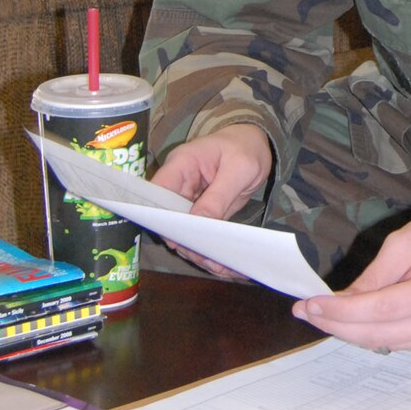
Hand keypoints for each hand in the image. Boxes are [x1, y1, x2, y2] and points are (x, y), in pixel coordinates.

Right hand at [150, 125, 273, 276]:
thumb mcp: (240, 168)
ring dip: (198, 250)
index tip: (180, 240)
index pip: (156, 194)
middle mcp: (178, 184)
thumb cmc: (245, 147)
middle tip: (207, 259)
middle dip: (185, 242)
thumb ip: (218, 196)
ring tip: (220, 266)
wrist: (254, 143)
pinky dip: (208, 248)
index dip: (162, 219)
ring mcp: (186, 199)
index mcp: (181, 164)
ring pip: (181, 231)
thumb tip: (198, 224)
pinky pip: (196, 233)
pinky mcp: (198, 211)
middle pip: (167, 219)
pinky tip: (224, 263)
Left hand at [292, 195, 410, 352]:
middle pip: (380, 333)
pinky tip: (353, 319)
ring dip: (349, 331)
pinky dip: (370, 333)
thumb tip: (338, 303)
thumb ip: (372, 277)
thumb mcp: (403, 242)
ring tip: (324, 313)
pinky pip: (395, 343)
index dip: (342, 311)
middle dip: (337, 324)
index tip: (309, 305)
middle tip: (306, 312)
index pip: (382, 309)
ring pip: (384, 343)